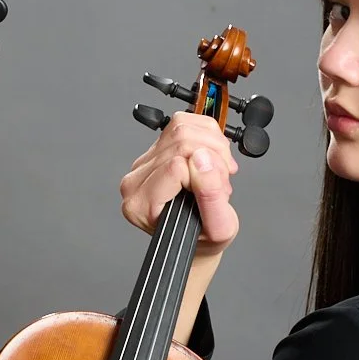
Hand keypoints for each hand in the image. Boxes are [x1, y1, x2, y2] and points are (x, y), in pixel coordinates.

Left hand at [119, 112, 239, 254]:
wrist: (198, 237)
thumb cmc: (203, 237)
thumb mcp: (220, 228)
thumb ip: (211, 196)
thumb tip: (202, 159)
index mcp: (142, 205)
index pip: (177, 165)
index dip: (207, 173)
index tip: (218, 189)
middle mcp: (135, 183)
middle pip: (179, 141)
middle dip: (213, 155)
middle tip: (223, 178)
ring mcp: (143, 164)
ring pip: (180, 127)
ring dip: (212, 144)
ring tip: (218, 169)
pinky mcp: (154, 150)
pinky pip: (181, 122)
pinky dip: (206, 133)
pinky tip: (211, 155)